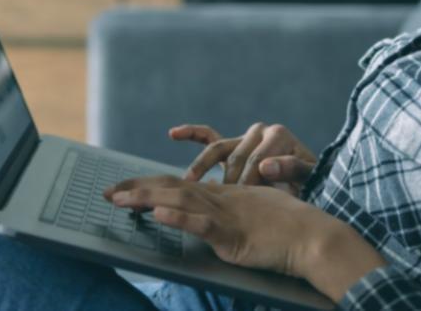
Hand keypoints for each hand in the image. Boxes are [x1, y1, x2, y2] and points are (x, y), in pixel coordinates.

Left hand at [103, 175, 324, 276]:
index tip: (125, 187)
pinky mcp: (233, 236)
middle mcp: (222, 200)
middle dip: (137, 188)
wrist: (313, 237)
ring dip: (146, 199)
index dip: (150, 184)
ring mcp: (226, 216)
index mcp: (225, 195)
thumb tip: (218, 221)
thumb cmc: (292, 227)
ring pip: (180, 201)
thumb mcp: (258, 213)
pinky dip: (178, 218)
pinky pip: (201, 225)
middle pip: (172, 187)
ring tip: (120, 199)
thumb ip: (236, 214)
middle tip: (107, 191)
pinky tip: (157, 214)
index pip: (179, 185)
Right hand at [170, 122, 316, 191]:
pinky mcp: (232, 144)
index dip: (250, 181)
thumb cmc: (309, 183)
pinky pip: (208, 135)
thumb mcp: (307, 176)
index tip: (246, 199)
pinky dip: (191, 133)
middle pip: (236, 156)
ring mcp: (243, 137)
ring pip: (218, 149)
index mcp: (278, 134)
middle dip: (229, 180)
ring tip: (190, 182)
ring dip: (202, 166)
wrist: (310, 181)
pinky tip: (173, 133)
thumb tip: (267, 165)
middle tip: (223, 200)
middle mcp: (260, 131)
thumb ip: (292, 169)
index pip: (256, 159)